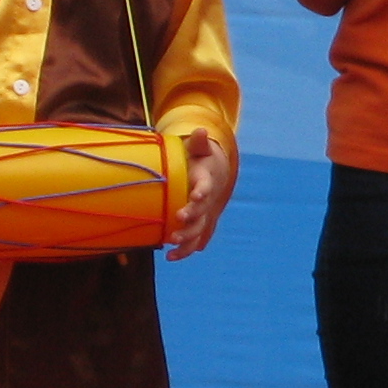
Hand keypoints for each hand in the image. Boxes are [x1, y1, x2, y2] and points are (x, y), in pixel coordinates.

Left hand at [167, 129, 237, 258]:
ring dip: (187, 239)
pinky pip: (196, 239)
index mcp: (207, 181)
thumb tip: (201, 131)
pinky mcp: (200, 224)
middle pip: (202, 212)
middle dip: (191, 219)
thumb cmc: (201, 160)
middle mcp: (208, 201)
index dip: (201, 192)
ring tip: (171, 245)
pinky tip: (170, 257)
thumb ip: (199, 143)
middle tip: (178, 222)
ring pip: (199, 230)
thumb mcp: (200, 150)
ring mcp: (205, 214)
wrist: (216, 174)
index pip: (206, 187)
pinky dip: (186, 250)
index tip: (194, 197)